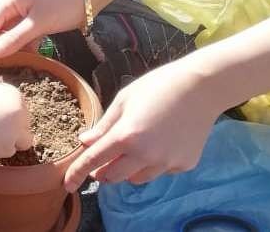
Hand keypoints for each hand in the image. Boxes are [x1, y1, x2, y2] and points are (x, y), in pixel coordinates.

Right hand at [0, 0, 86, 59]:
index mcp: (7, 3)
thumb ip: (15, 38)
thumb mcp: (38, 23)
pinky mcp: (32, 23)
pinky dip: (18, 50)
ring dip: (3, 52)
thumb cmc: (62, 4)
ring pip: (5, 37)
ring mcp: (21, 15)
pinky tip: (18, 64)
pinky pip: (18, 39)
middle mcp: (10, 8)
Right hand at [0, 82, 33, 159]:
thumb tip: (3, 109)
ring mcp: (17, 126)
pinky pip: (10, 152)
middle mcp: (19, 107)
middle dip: (11, 131)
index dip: (6, 118)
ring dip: (8, 142)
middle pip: (24, 125)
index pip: (20, 110)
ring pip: (22, 140)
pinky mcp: (10, 144)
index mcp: (12, 92)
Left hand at [64, 56, 217, 188]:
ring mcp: (166, 163)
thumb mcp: (125, 99)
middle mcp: (145, 155)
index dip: (77, 174)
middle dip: (104, 170)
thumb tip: (85, 142)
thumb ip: (104, 125)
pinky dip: (155, 162)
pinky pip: (160, 171)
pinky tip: (163, 139)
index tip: (67, 184)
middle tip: (106, 155)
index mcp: (126, 135)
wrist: (202, 87)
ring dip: (129, 168)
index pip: (94, 161)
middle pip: (113, 177)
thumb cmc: (159, 86)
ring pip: (136, 178)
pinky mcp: (183, 166)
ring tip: (139, 142)